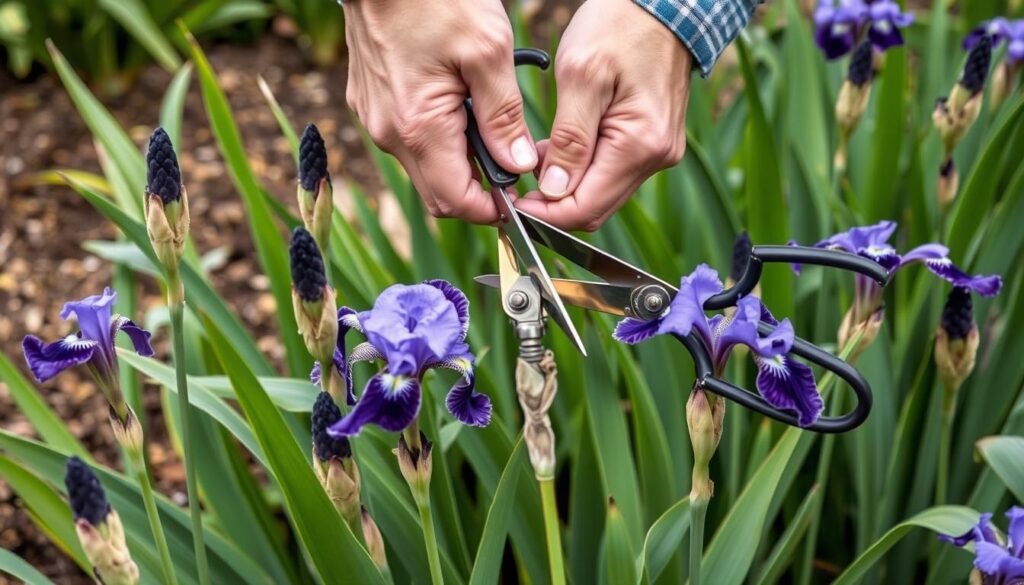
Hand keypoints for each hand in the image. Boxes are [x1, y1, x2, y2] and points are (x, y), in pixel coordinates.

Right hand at [342, 0, 535, 222]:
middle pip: (438, 191)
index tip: (521, 199)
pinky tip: (461, 105)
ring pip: (424, 165)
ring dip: (459, 160)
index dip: (492, 211)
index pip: (455, 201)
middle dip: (478, 189)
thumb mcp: (488, 51)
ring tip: (490, 124)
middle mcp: (388, 133)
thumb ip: (503, 116)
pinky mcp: (370, 102)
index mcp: (418, 128)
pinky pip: (408, 137)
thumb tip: (519, 165)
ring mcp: (374, 118)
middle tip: (514, 164)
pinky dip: (439, 137)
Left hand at [515, 0, 691, 230]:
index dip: (546, 214)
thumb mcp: (581, 77)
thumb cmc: (620, 27)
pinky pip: (612, 172)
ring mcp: (657, 151)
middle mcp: (655, 157)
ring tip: (533, 160)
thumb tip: (554, 190)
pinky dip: (582, 170)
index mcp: (640, 145)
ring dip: (566, 186)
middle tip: (517, 185)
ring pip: (602, 192)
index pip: (587, 207)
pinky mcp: (651, 142)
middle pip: (596, 208)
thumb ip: (568, 140)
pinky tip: (559, 151)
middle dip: (553, 204)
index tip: (514, 202)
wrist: (662, 4)